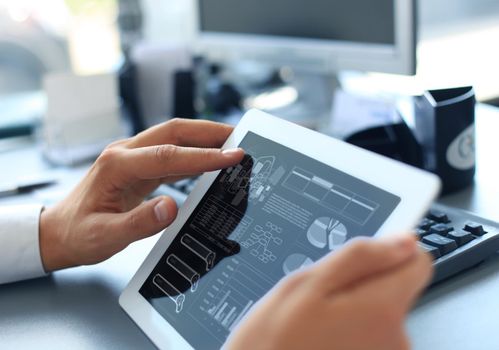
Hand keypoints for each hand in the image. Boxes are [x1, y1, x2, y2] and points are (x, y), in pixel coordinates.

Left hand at [39, 119, 243, 271]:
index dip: (203, 155)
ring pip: (174, 138)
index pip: (168, 155)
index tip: (232, 157)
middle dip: (210, 132)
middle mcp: (125, 153)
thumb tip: (171, 207)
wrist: (59, 232)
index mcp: (116, 165)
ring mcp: (132, 157)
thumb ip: (138, 222)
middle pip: (174, 131)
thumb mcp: (105, 236)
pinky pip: (172, 153)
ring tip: (233, 145)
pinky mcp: (139, 166)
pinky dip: (195, 153)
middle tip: (241, 138)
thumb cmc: (78, 234)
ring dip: (204, 139)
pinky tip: (210, 160)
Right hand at [226, 235, 431, 349]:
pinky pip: (371, 337)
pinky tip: (321, 340)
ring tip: (316, 324)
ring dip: (352, 311)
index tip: (362, 260)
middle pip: (395, 289)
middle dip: (361, 286)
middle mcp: (396, 340)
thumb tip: (404, 242)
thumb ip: (360, 258)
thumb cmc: (272, 343)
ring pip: (379, 313)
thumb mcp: (303, 285)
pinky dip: (350, 333)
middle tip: (321, 300)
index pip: (417, 263)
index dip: (389, 253)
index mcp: (381, 310)